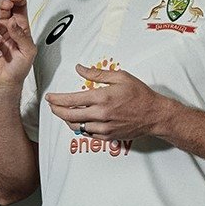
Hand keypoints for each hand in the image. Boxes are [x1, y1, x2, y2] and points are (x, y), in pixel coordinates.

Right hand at [0, 0, 37, 94]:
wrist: (5, 83)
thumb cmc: (18, 68)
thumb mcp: (28, 52)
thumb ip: (22, 35)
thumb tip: (13, 22)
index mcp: (18, 28)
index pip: (18, 9)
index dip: (18, 0)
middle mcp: (4, 30)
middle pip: (2, 9)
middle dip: (3, 4)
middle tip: (6, 5)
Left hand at [45, 65, 173, 140]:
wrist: (154, 114)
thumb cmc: (140, 95)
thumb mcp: (120, 77)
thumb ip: (96, 74)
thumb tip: (79, 68)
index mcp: (102, 98)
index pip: (71, 100)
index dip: (57, 99)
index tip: (50, 97)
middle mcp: (101, 114)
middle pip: (69, 116)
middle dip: (56, 111)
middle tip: (52, 106)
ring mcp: (104, 127)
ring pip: (77, 126)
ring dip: (67, 120)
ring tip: (64, 113)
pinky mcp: (108, 137)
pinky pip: (88, 133)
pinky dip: (80, 127)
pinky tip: (80, 121)